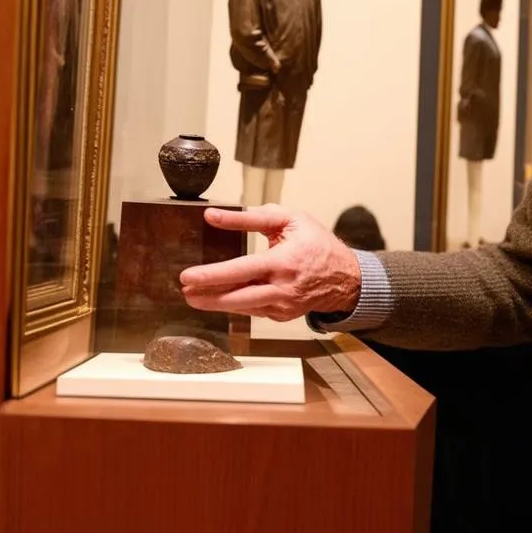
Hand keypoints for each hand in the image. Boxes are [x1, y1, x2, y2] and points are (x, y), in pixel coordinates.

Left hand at [179, 205, 360, 320]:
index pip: (241, 270)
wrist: (346, 278)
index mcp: (284, 262)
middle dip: (208, 297)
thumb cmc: (317, 244)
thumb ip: (249, 218)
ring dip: (217, 303)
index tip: (188, 275)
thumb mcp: (288, 220)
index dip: (213, 275)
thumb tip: (213, 216)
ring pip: (244, 308)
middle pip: (238, 298)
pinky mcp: (283, 315)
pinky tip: (223, 298)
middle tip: (185, 292)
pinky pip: (254, 311)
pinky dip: (237, 305)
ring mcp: (283, 306)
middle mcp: (283, 288)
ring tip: (195, 297)